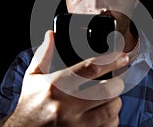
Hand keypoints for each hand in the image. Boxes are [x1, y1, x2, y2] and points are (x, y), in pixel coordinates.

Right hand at [1, 30, 128, 126]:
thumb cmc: (29, 105)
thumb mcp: (32, 78)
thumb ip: (44, 55)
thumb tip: (51, 35)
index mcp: (56, 85)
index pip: (91, 68)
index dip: (111, 59)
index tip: (123, 56)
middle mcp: (66, 105)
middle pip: (107, 90)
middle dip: (117, 84)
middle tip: (117, 81)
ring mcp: (75, 124)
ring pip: (110, 110)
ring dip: (116, 102)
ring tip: (111, 98)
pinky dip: (112, 120)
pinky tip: (105, 115)